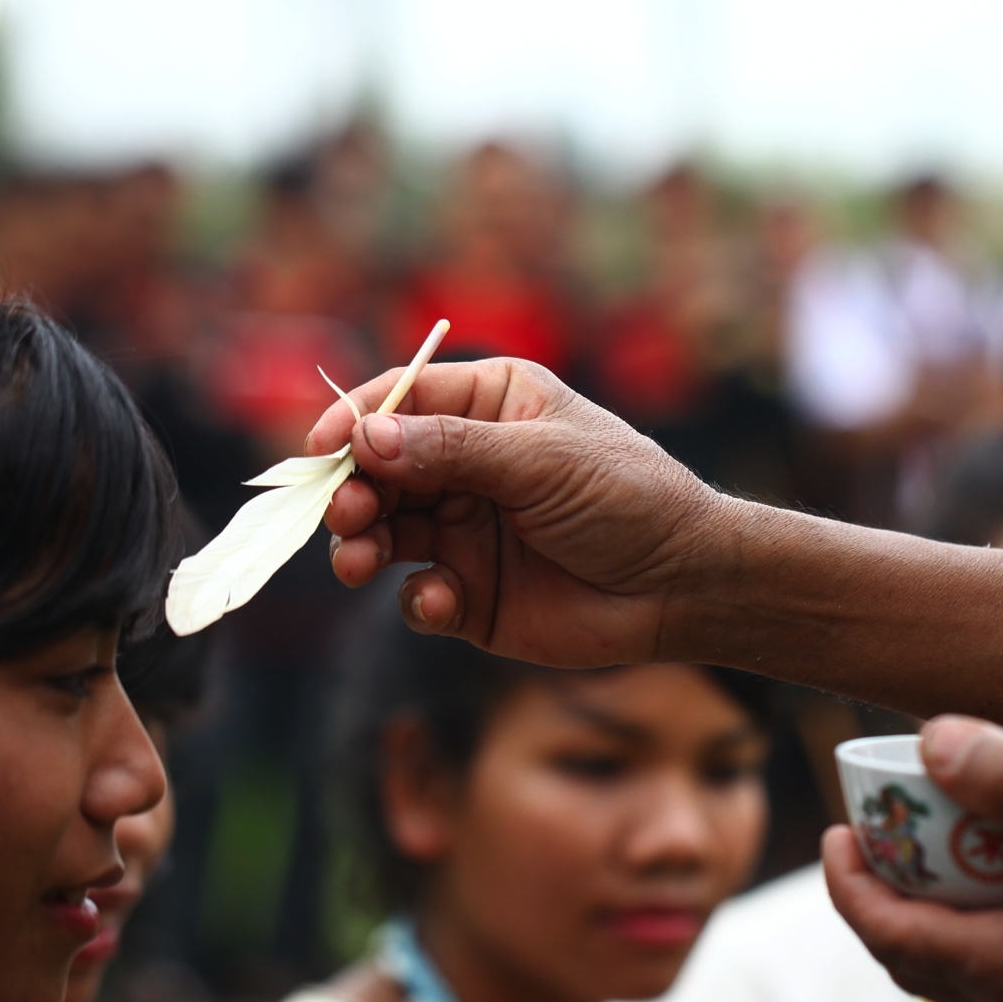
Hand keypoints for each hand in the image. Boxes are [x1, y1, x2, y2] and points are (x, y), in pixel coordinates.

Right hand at [313, 358, 733, 665]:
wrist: (682, 585)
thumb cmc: (628, 498)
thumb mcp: (543, 460)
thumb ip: (453, 450)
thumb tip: (367, 437)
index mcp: (490, 406)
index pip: (401, 400)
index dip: (354, 420)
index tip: (321, 449)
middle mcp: (467, 464)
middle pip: (377, 469)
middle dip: (351, 491)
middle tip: (346, 514)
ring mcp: (465, 529)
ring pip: (383, 531)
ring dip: (361, 544)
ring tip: (359, 560)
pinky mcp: (470, 593)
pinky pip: (416, 594)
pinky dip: (416, 598)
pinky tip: (441, 601)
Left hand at [825, 716, 1002, 1001]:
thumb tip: (928, 739)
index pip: (888, 935)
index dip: (847, 882)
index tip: (834, 828)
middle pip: (913, 957)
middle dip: (880, 896)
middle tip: (871, 831)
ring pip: (960, 960)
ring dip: (932, 905)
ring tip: (929, 837)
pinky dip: (980, 913)